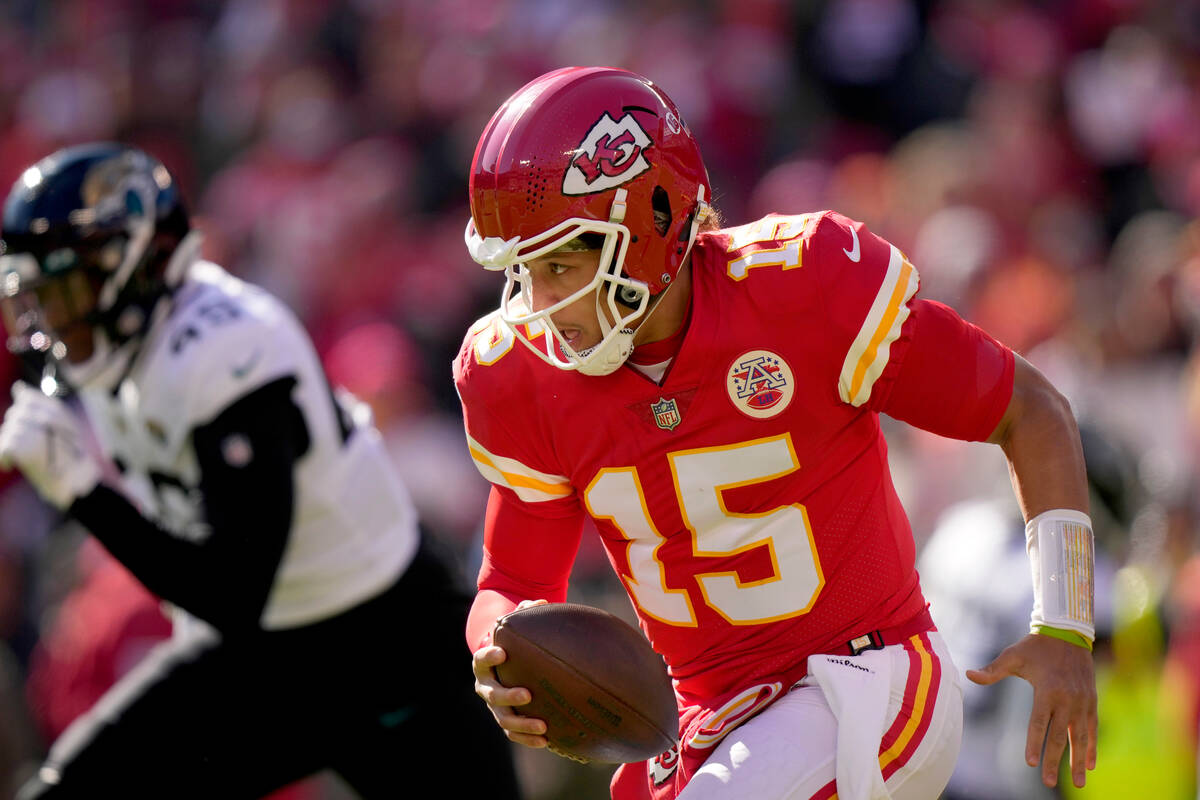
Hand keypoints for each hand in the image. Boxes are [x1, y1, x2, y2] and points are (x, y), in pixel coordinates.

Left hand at [0, 382, 100, 508]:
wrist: (75, 482)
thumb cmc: (69, 456)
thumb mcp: (62, 426)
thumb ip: (40, 406)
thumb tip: (18, 387)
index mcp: (56, 409)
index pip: (27, 398)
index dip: (25, 412)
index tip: (31, 426)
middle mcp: (44, 417)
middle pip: (15, 415)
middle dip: (18, 431)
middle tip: (31, 448)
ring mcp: (32, 431)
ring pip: (8, 431)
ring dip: (11, 445)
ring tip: (24, 458)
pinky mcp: (20, 447)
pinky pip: (3, 447)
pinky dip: (3, 459)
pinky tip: (11, 466)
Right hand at [472, 598, 550, 749]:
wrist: (505, 665)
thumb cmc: (514, 644)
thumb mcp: (516, 629)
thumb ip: (525, 614)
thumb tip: (542, 602)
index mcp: (485, 662)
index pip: (482, 658)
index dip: (489, 655)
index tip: (503, 652)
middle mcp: (485, 686)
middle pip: (492, 694)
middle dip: (508, 695)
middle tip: (527, 694)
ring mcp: (494, 706)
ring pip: (503, 719)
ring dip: (522, 724)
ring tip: (543, 726)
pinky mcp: (505, 720)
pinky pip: (514, 733)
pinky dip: (528, 738)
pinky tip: (547, 740)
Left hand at [967, 632, 1096, 787]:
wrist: (1068, 634)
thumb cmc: (1035, 647)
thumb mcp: (1012, 656)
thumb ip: (992, 670)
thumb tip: (968, 674)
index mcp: (1047, 690)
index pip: (1039, 723)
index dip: (1034, 743)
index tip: (1030, 763)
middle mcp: (1067, 699)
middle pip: (1059, 736)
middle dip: (1054, 761)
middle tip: (1047, 782)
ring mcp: (1082, 702)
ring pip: (1080, 737)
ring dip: (1078, 761)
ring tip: (1079, 783)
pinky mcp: (1091, 702)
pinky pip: (1092, 728)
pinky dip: (1091, 746)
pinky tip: (1090, 764)